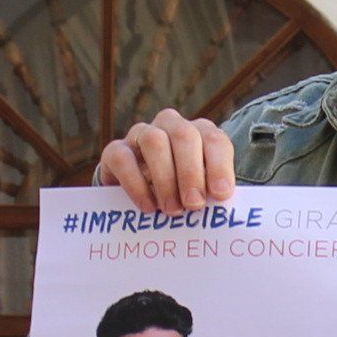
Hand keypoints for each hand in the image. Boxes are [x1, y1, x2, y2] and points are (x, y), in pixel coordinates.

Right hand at [97, 108, 235, 213]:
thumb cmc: (181, 195)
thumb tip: (222, 206)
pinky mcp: (115, 150)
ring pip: (154, 141)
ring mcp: (141, 134)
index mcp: (200, 133)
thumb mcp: (201, 192)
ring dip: (166, 178)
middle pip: (184, 136)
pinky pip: (122, 158)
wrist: (140, 196)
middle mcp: (171, 126)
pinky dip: (136, 184)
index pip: (214, 140)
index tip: (222, 195)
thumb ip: (212, 194)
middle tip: (194, 204)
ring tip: (172, 209)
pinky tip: (148, 206)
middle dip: (191, 172)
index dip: (220, 166)